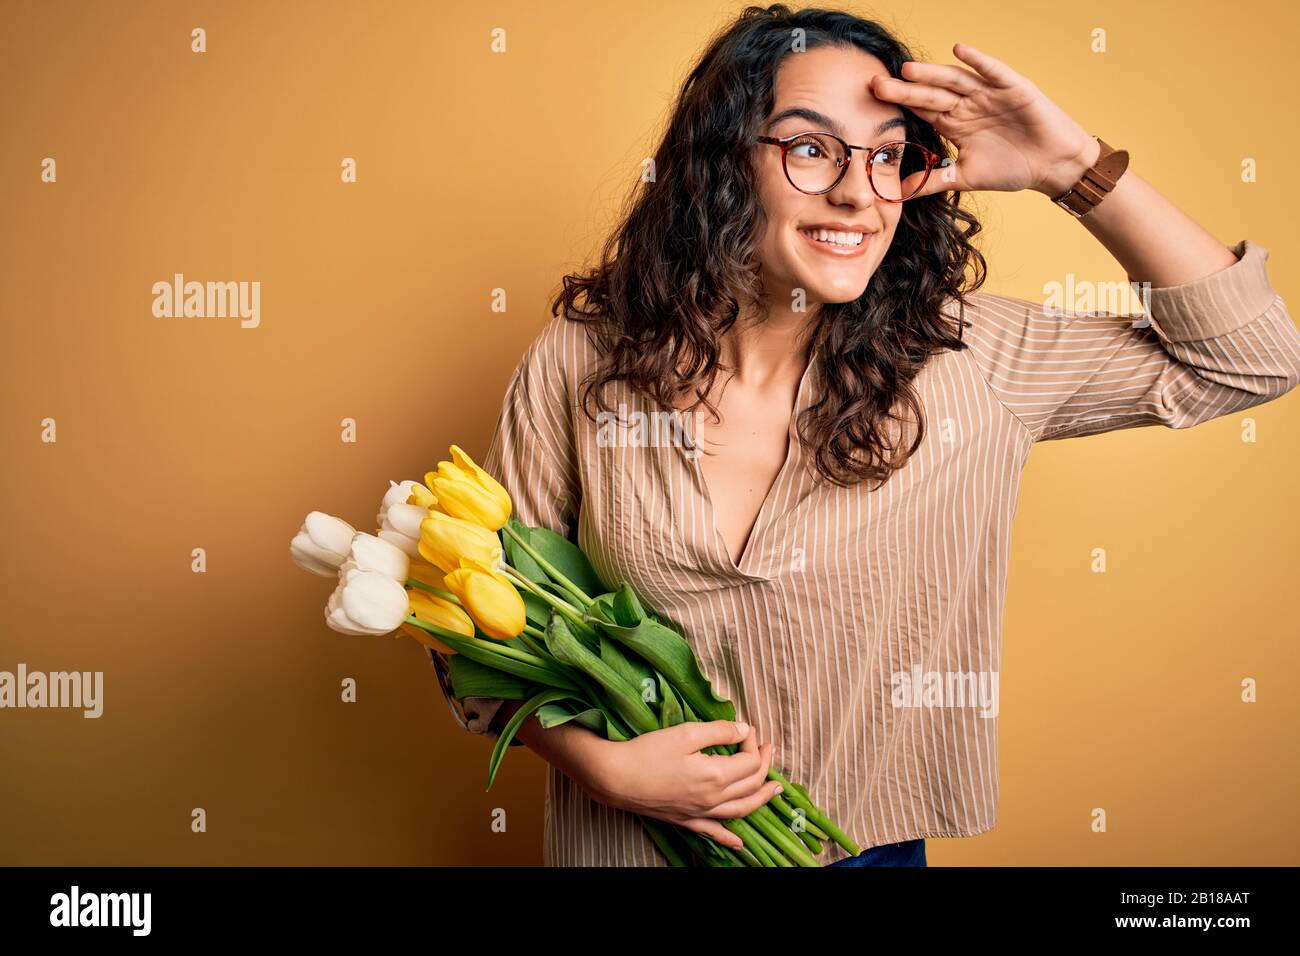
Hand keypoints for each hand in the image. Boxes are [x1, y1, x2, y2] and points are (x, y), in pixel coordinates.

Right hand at [583, 720, 782, 850]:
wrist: (616, 778)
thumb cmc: (648, 752)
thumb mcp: (686, 732)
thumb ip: (719, 731)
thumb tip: (745, 730)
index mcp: (716, 775)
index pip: (749, 761)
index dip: (753, 743)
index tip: (747, 728)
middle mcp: (713, 798)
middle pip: (751, 784)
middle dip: (764, 764)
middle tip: (769, 748)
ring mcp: (700, 812)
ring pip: (741, 810)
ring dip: (762, 799)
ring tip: (775, 790)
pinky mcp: (686, 820)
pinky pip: (714, 833)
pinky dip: (730, 838)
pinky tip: (740, 844)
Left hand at [871, 42, 1100, 198]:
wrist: (1052, 166)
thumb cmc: (1013, 168)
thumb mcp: (966, 178)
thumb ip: (934, 181)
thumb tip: (899, 194)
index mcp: (955, 122)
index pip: (921, 110)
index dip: (899, 105)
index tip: (872, 101)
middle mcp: (968, 104)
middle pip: (931, 94)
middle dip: (905, 90)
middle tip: (877, 84)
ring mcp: (989, 94)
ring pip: (956, 81)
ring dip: (933, 74)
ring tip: (908, 70)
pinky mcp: (1014, 88)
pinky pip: (993, 71)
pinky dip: (978, 61)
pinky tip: (959, 50)